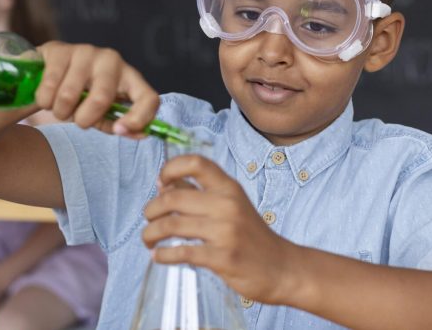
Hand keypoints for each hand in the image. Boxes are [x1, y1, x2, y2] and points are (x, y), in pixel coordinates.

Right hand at [34, 42, 158, 138]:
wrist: (48, 72)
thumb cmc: (81, 96)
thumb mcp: (101, 113)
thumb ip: (115, 124)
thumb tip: (131, 132)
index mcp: (129, 78)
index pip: (149, 98)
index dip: (139, 119)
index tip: (119, 131)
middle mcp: (112, 60)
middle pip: (102, 98)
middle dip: (83, 119)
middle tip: (76, 120)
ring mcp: (86, 52)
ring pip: (69, 96)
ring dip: (60, 112)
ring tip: (60, 107)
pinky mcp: (60, 50)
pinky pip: (49, 87)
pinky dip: (44, 101)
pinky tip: (47, 96)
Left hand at [141, 154, 300, 304]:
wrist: (282, 268)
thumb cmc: (253, 237)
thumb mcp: (232, 206)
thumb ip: (201, 194)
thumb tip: (163, 184)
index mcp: (229, 188)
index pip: (196, 163)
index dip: (170, 168)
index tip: (160, 182)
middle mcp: (227, 205)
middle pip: (173, 197)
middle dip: (151, 210)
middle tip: (149, 219)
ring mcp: (225, 231)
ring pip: (171, 225)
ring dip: (150, 234)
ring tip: (148, 240)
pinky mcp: (222, 257)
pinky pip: (181, 252)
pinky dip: (162, 255)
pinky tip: (159, 257)